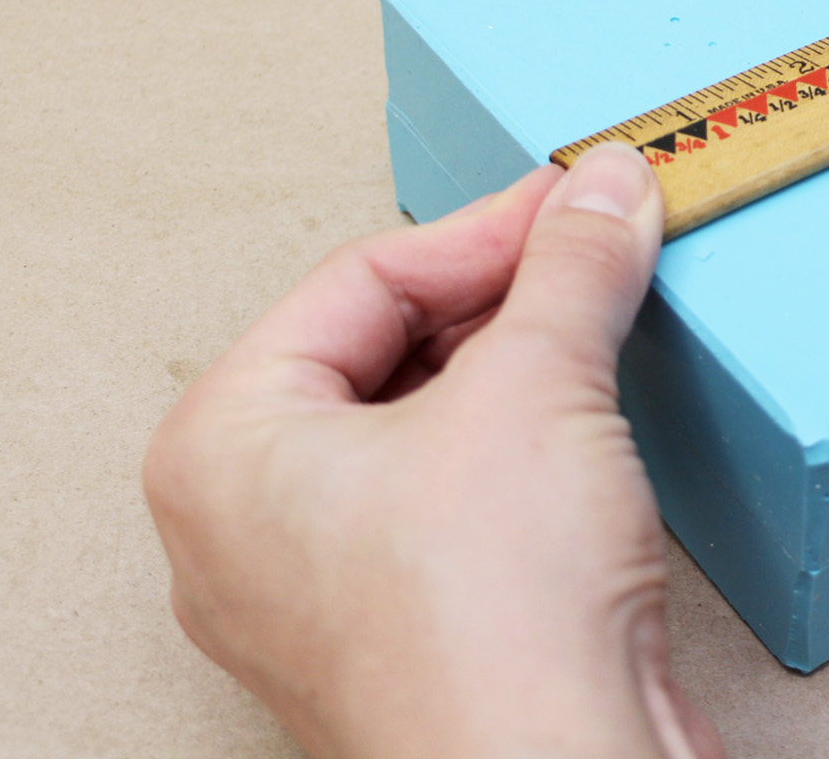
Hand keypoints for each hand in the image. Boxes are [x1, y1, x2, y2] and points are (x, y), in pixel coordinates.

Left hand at [144, 146, 722, 758]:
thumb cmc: (491, 625)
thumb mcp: (538, 386)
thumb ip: (570, 267)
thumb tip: (602, 189)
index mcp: (226, 447)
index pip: (362, 280)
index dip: (486, 228)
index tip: (576, 200)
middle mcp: (251, 526)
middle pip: (390, 352)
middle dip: (505, 301)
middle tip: (596, 257)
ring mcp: (327, 595)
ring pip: (427, 433)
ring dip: (522, 377)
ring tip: (602, 341)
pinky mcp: (409, 639)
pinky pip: (456, 509)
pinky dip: (524, 458)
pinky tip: (591, 446)